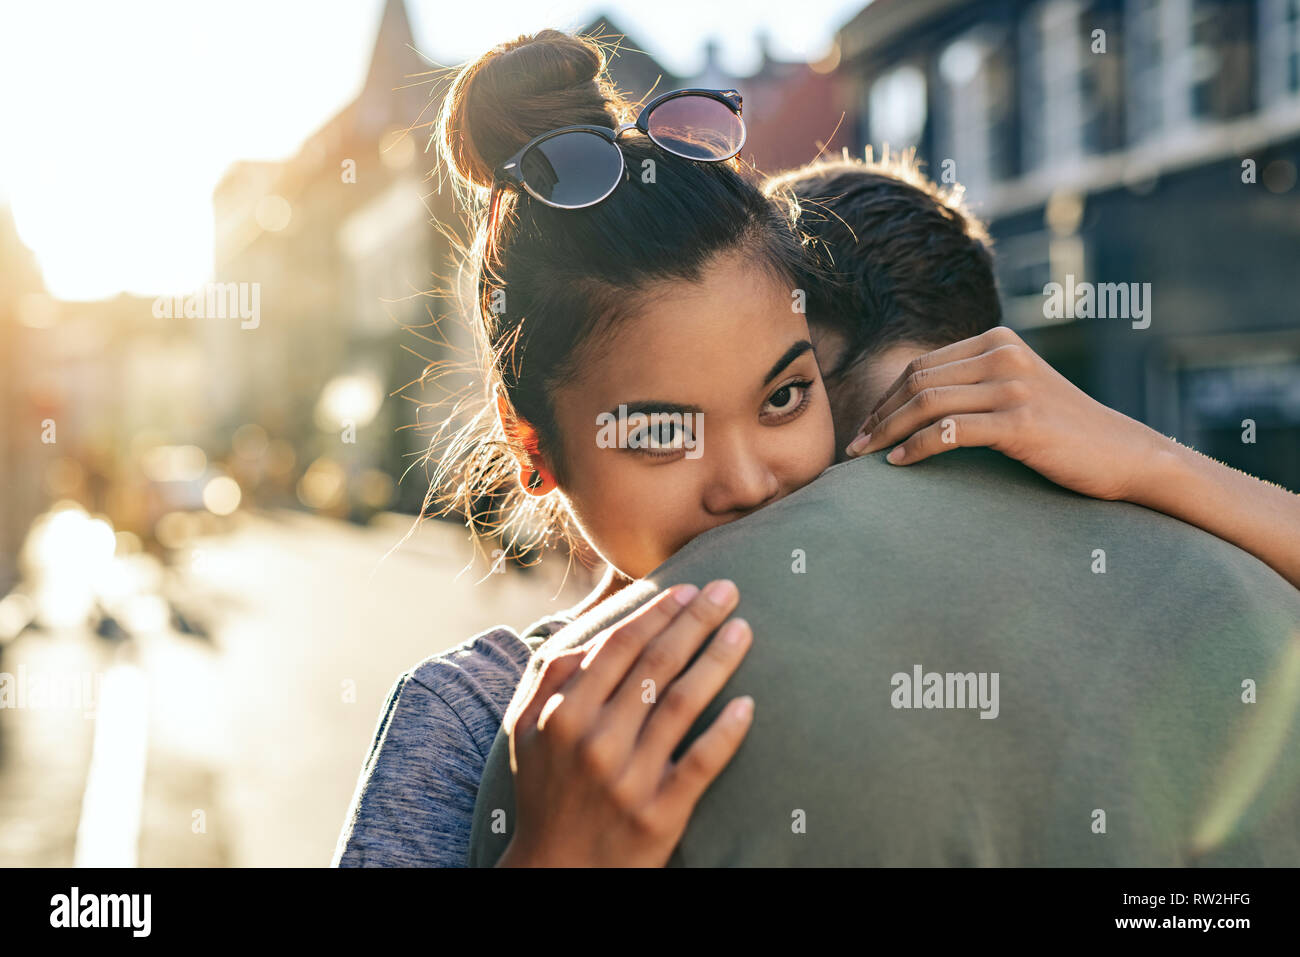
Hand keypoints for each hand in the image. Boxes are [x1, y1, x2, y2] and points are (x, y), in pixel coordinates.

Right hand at [498, 580, 754, 866]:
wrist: (557, 874)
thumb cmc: (546, 790)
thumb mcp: (526, 731)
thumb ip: (551, 674)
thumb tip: (594, 626)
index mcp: (564, 714)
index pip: (620, 646)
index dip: (659, 611)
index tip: (690, 588)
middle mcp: (596, 741)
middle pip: (657, 665)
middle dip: (696, 620)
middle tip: (728, 590)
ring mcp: (630, 779)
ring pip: (684, 704)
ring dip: (718, 660)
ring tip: (743, 630)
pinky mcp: (661, 814)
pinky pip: (702, 763)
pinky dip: (727, 731)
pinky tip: (750, 704)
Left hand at [845, 326, 1164, 501]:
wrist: (1125, 455)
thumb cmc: (1064, 432)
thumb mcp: (1018, 391)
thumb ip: (975, 385)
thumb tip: (913, 404)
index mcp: (999, 341)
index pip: (921, 366)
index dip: (885, 398)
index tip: (865, 427)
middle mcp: (1005, 355)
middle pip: (916, 382)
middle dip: (878, 415)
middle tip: (854, 446)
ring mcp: (1014, 385)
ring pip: (926, 403)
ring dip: (887, 432)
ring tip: (866, 457)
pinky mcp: (1021, 421)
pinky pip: (950, 431)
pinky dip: (917, 447)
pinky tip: (900, 463)